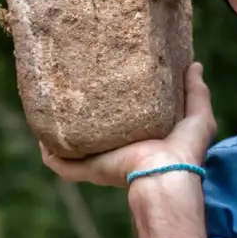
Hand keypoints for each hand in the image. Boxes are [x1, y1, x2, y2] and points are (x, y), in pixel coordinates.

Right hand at [40, 62, 215, 187]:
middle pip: (92, 135)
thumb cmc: (185, 149)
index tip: (102, 84)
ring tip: (48, 107)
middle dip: (80, 116)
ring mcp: (99, 162)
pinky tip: (40, 134)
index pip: (120, 123)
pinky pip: (59, 163)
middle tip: (71, 90)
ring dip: (58, 134)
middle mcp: (116, 152)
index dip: (111, 106)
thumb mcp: (197, 115)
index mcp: (139, 141)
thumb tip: (195, 65)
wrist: (167, 172)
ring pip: (71, 148)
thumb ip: (195, 92)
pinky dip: (48, 151)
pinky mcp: (87, 169)